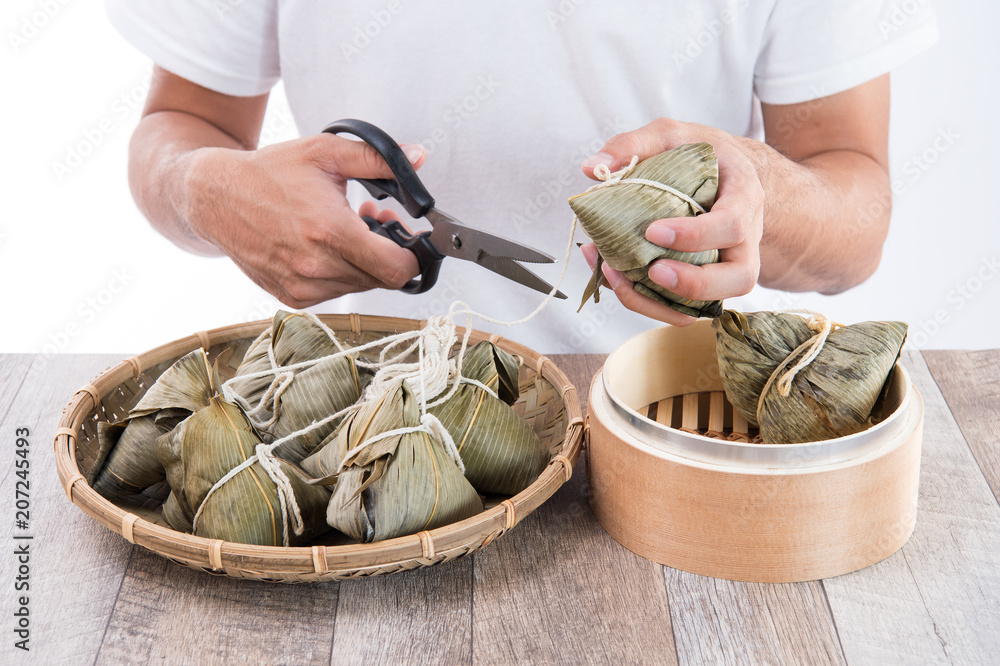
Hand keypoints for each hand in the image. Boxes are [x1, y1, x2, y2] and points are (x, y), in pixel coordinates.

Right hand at [179, 133, 425, 307]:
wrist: (216, 198)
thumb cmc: (269, 174)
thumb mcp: (325, 152)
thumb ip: (377, 158)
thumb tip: (419, 156)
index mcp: (329, 231)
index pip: (397, 269)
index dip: (414, 256)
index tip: (413, 238)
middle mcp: (316, 266)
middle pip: (383, 279)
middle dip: (390, 252)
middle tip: (377, 221)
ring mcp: (302, 286)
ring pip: (360, 286)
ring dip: (365, 262)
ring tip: (349, 228)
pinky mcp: (291, 296)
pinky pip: (336, 291)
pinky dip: (341, 272)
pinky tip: (328, 245)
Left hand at [579, 118, 764, 324]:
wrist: (725, 175)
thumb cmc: (701, 156)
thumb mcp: (672, 135)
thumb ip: (634, 145)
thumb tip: (591, 168)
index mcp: (743, 198)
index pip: (733, 225)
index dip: (696, 235)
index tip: (653, 231)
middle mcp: (743, 241)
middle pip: (739, 278)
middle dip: (694, 284)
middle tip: (653, 271)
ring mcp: (726, 267)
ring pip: (711, 304)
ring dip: (664, 303)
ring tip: (623, 281)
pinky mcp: (703, 284)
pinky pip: (682, 306)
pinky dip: (647, 301)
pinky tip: (613, 277)